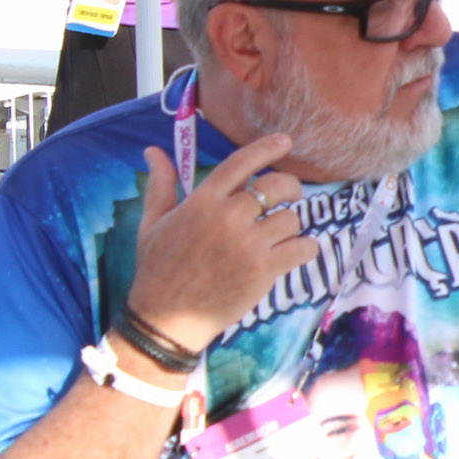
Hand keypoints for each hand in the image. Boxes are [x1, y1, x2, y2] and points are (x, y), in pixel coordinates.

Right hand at [122, 133, 319, 359]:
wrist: (165, 317)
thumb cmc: (158, 269)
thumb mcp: (152, 222)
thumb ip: (161, 185)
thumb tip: (153, 151)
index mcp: (203, 201)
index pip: (241, 163)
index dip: (266, 148)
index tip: (285, 141)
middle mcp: (228, 216)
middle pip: (277, 186)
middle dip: (289, 188)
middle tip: (288, 198)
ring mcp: (249, 243)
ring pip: (292, 217)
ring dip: (292, 225)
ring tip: (281, 235)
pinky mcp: (264, 270)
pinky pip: (303, 247)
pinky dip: (306, 248)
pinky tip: (296, 252)